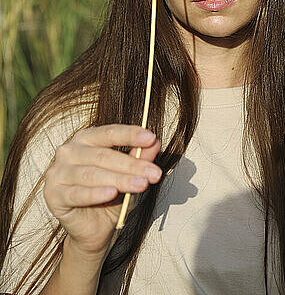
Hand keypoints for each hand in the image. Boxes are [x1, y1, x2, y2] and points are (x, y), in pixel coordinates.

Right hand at [43, 125, 161, 258]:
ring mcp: (57, 172)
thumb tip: (155, 143)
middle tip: (153, 173)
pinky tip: (111, 193)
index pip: (109, 133)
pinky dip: (95, 193)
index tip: (151, 138)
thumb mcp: (130, 175)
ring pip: (92, 174)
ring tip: (141, 184)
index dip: (130, 134)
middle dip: (132, 164)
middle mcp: (68, 151)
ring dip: (120, 179)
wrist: (94, 229)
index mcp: (86, 139)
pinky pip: (76, 193)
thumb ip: (139, 158)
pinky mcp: (52, 194)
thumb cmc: (111, 196)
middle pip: (103, 155)